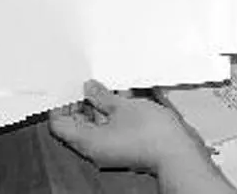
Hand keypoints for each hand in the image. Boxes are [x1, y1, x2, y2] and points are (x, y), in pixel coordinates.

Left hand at [48, 80, 210, 174]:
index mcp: (87, 142)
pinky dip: (113, 114)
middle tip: (89, 85)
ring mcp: (110, 149)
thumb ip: (102, 97)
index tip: (69, 89)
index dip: (62, 105)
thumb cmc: (151, 135)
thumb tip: (89, 89)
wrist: (177, 151)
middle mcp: (95, 149)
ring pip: (96, 126)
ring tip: (108, 88)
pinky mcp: (125, 146)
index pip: (60, 125)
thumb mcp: (123, 106)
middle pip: (77, 125)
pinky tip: (123, 98)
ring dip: (100, 106)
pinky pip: (111, 128)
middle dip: (82, 103)